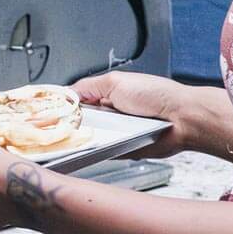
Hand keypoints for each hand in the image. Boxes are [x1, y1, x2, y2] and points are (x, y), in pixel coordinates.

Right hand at [73, 71, 232, 160]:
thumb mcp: (115, 81)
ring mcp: (116, 133)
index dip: (65, 106)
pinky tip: (97, 145)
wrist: (181, 119)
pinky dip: (99, 150)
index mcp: (107, 94)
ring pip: (90, 138)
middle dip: (72, 123)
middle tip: (63, 125)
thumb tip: (66, 92)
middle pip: (81, 121)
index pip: (78, 101)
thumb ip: (88, 86)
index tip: (51, 111)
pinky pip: (104, 152)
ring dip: (86, 137)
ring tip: (83, 134)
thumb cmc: (157, 95)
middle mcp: (110, 114)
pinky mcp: (123, 150)